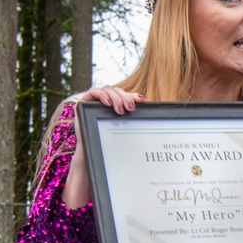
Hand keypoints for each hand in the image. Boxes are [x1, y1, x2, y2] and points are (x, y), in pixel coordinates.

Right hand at [62, 87, 142, 209]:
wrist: (91, 152)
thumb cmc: (109, 143)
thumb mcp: (125, 131)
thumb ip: (135, 125)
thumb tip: (158, 122)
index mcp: (116, 105)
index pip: (125, 95)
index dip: (133, 96)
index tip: (141, 101)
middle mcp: (106, 101)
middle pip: (117, 91)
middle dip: (125, 98)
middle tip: (130, 109)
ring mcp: (95, 101)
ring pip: (107, 90)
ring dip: (115, 98)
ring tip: (120, 110)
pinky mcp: (84, 102)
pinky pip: (93, 92)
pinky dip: (101, 95)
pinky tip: (107, 103)